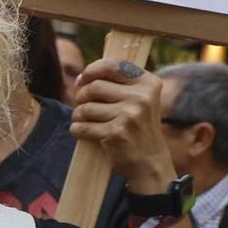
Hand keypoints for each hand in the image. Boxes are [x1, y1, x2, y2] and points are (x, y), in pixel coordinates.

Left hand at [70, 59, 175, 191]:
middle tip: (83, 106)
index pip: (113, 65)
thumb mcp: (140, 100)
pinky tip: (84, 133)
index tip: (82, 80)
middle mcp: (142, 97)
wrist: (149, 162)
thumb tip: (83, 77)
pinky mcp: (116, 132)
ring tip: (85, 121)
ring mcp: (130, 115)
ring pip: (85, 108)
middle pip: (94, 87)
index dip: (92, 70)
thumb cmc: (138, 128)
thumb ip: (119, 84)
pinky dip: (78, 130)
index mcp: (149, 83)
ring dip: (78, 116)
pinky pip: (82, 126)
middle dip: (82, 96)